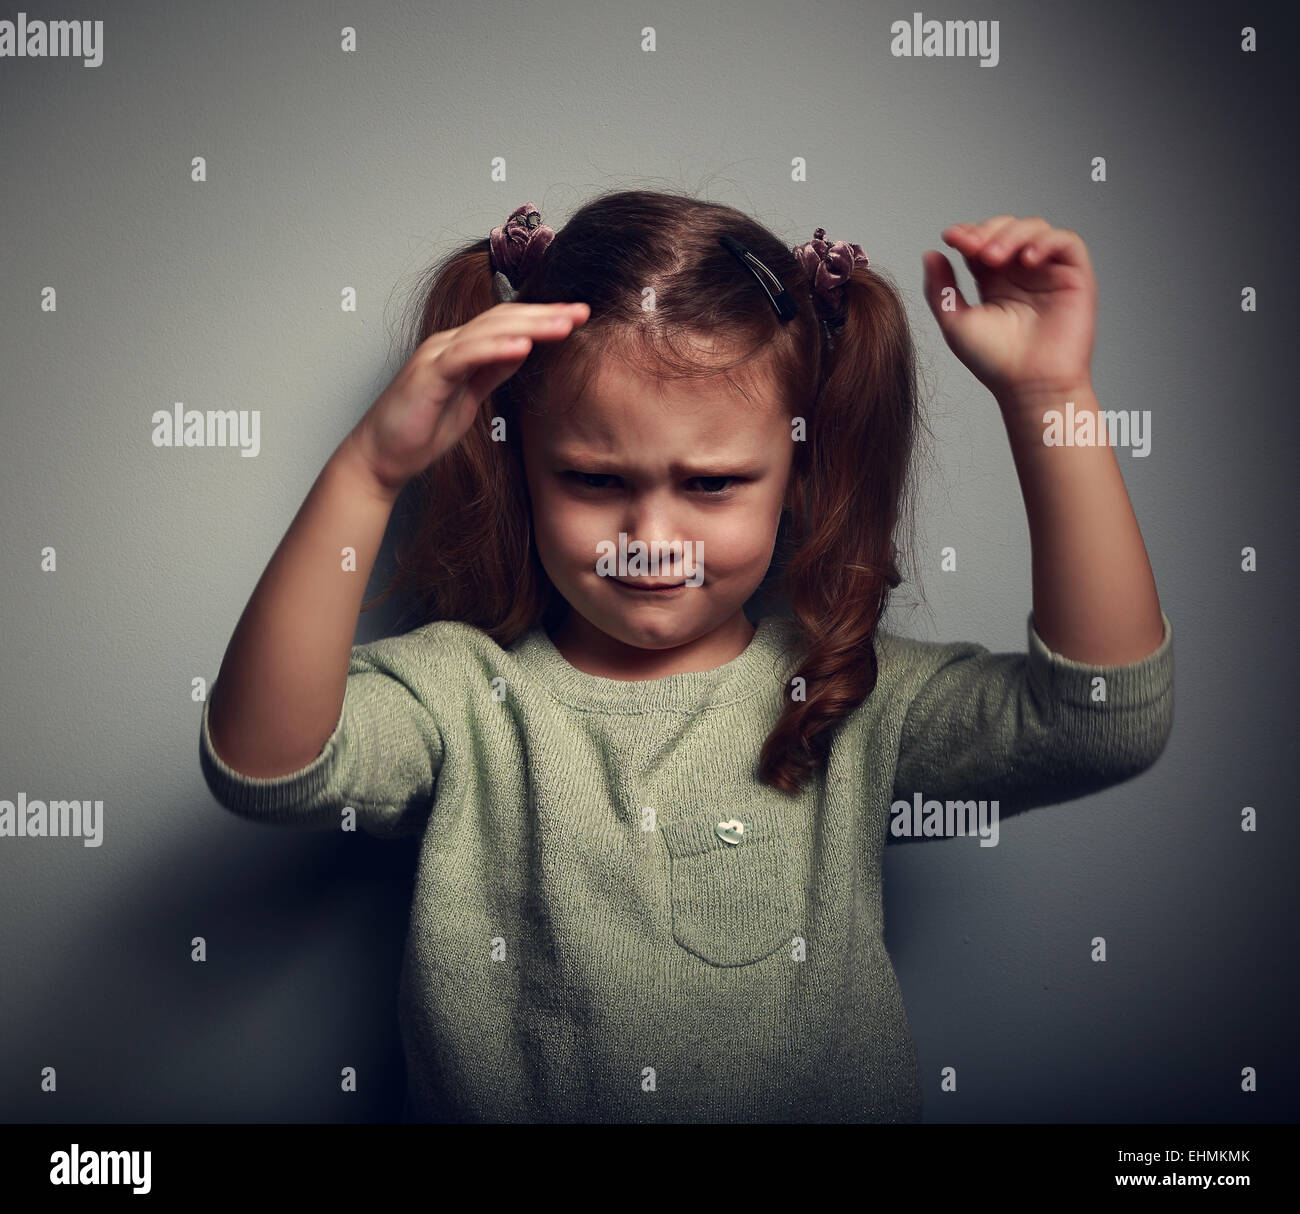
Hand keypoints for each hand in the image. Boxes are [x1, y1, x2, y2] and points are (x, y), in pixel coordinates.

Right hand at [349, 301, 588, 494]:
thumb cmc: (420, 431)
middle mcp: (448, 344)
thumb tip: (521, 351)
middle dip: (545, 314)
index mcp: (460, 349)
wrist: (380, 458)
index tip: (577, 317)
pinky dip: (495, 349)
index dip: (543, 318)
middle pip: (502, 319)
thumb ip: (491, 373)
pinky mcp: (428, 375)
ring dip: (529, 326)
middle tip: (582, 311)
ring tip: (564, 324)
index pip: (507, 324)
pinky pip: (466, 356)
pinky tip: (523, 347)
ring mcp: (436, 356)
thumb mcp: (469, 399)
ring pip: (488, 330)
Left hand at [921, 216, 1096, 408]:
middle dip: (988, 230)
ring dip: (1012, 234)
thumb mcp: (956, 322)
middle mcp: (1022, 273)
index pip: (982, 243)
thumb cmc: (995, 362)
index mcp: (994, 282)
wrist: (1029, 385)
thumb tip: (931, 254)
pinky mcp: (1075, 276)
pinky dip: (1046, 241)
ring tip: (994, 256)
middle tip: (973, 247)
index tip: (951, 237)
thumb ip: (941, 289)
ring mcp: (1049, 273)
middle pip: (1007, 228)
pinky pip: (1067, 242)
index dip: (968, 234)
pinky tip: (1027, 259)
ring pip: (1035, 228)